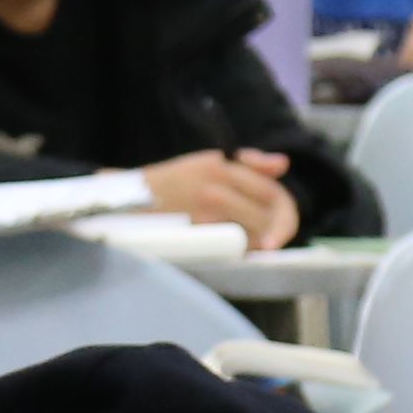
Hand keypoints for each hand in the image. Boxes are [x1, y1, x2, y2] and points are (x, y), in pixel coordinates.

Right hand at [137, 148, 300, 243]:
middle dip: (274, 229)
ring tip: (249, 244)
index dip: (283, 209)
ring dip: (257, 240)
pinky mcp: (197, 232)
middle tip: (271, 240)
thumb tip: (283, 165)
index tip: (281, 223)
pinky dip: (239, 249)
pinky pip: (232, 244)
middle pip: (265, 212)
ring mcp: (206, 211)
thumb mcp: (206, 163)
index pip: (268, 188)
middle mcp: (216, 186)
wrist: (128, 201)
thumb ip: (248, 165)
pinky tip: (232, 249)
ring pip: (252, 231)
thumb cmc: (169, 183)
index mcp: (219, 166)